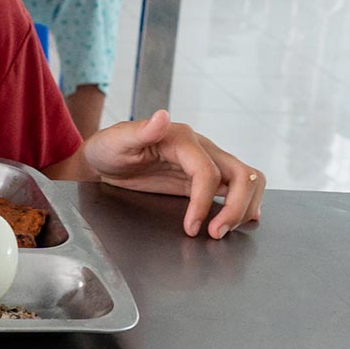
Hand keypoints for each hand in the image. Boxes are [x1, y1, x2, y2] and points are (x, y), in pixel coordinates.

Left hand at [83, 110, 264, 238]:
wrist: (104, 158)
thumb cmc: (108, 148)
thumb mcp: (117, 140)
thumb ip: (141, 130)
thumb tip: (162, 116)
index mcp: (182, 139)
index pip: (207, 172)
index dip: (203, 202)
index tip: (191, 227)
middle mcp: (200, 148)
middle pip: (241, 174)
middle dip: (236, 207)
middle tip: (216, 233)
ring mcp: (204, 163)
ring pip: (245, 180)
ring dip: (243, 207)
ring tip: (222, 230)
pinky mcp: (201, 179)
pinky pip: (233, 188)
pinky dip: (242, 204)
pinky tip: (234, 221)